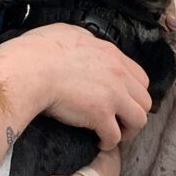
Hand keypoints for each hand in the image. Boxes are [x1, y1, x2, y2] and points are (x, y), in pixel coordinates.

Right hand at [0, 24, 150, 148]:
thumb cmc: (41, 50)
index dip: (133, 93)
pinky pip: (115, 136)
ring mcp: (113, 95)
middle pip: (145, 100)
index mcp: (112, 54)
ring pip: (139, 119)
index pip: (140, 78)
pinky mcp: (101, 115)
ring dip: (127, 130)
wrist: (30, 69)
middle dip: (134, 113)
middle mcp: (119, 74)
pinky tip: (98, 142)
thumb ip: (84, 41)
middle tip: (120, 121)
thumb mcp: (69, 33)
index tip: (122, 102)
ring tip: (113, 134)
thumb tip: (84, 43)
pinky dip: (108, 143)